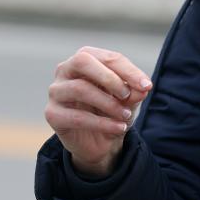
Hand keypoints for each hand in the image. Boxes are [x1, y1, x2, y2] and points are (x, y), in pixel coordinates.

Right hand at [44, 46, 151, 176]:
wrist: (100, 141)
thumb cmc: (114, 110)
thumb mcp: (129, 100)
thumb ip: (134, 91)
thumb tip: (143, 88)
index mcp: (86, 59)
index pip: (107, 57)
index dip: (128, 70)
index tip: (147, 86)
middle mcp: (65, 70)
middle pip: (82, 61)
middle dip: (109, 78)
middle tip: (127, 94)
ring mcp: (56, 91)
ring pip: (79, 88)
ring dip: (108, 103)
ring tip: (126, 115)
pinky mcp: (52, 114)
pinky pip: (77, 116)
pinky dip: (102, 123)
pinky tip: (119, 127)